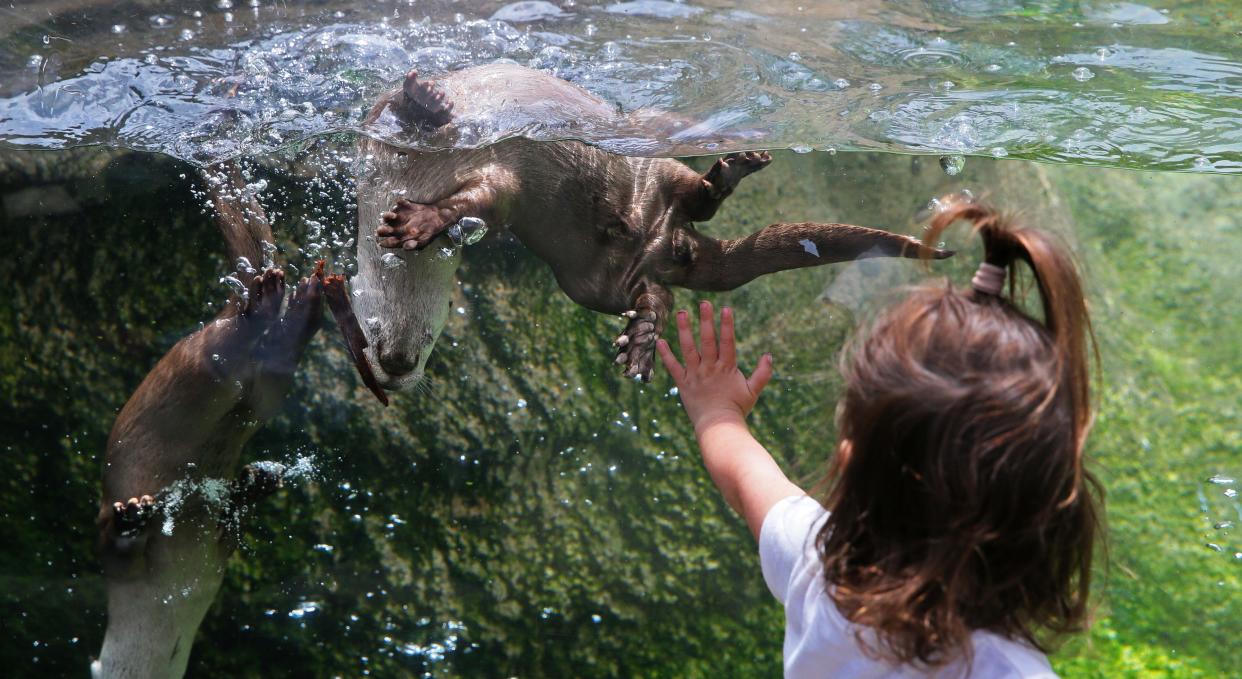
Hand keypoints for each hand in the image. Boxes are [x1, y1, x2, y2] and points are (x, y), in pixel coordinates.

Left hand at [656, 301, 773, 433]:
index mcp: (727, 368)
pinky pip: (673, 367)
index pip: (727, 342)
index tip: (726, 309)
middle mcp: (710, 368)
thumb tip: (769, 355)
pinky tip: (660, 340)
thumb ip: (762, 373)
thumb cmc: (736, 409)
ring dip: (685, 330)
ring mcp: (695, 375)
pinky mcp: (683, 383)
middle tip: (704, 303)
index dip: (727, 325)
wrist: (718, 426)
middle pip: (708, 340)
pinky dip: (666, 354)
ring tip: (682, 313)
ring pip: (689, 349)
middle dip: (706, 320)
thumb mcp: (753, 391)